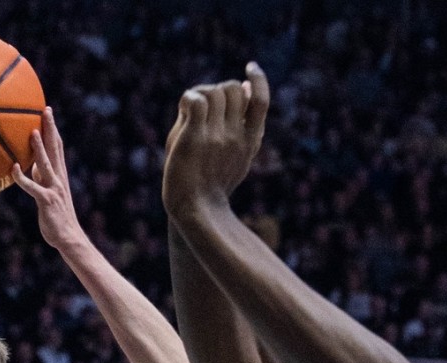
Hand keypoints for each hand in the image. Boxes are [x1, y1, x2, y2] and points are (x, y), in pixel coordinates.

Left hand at [12, 108, 86, 250]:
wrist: (68, 237)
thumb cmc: (56, 217)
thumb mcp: (48, 193)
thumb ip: (41, 179)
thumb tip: (29, 167)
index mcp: (59, 174)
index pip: (57, 146)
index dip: (53, 128)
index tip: (47, 111)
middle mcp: (59, 178)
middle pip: (55, 148)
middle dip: (51, 128)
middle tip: (46, 110)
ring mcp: (53, 188)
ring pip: (46, 164)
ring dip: (39, 148)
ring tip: (33, 132)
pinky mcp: (46, 200)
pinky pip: (32, 187)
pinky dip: (22, 178)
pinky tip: (13, 169)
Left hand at [163, 62, 269, 216]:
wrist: (195, 210)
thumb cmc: (213, 181)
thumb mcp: (238, 153)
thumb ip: (245, 122)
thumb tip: (248, 86)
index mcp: (250, 141)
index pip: (261, 101)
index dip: (259, 80)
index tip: (250, 67)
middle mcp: (237, 137)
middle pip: (234, 90)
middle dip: (219, 89)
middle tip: (204, 107)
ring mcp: (216, 138)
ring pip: (215, 92)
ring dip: (201, 94)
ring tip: (191, 112)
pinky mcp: (194, 139)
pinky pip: (197, 101)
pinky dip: (190, 98)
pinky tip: (185, 109)